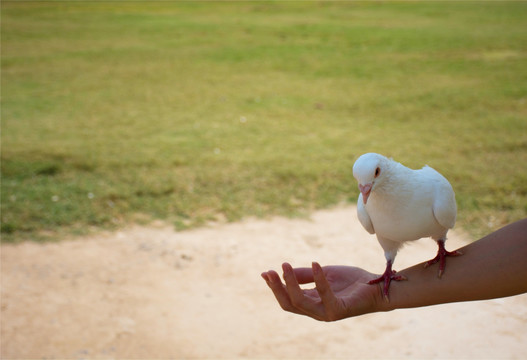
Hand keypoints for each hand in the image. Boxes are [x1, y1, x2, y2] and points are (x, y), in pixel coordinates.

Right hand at [261, 262, 382, 320]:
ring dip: (290, 283)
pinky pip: (324, 295)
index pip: (287, 298)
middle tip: (270, 271)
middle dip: (277, 288)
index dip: (275, 287)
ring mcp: (327, 313)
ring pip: (300, 301)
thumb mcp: (324, 273)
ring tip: (285, 265)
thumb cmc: (351, 281)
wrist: (376, 286)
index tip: (265, 272)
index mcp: (311, 303)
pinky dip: (318, 279)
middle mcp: (316, 311)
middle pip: (288, 303)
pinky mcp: (339, 311)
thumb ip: (305, 275)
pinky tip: (315, 263)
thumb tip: (284, 271)